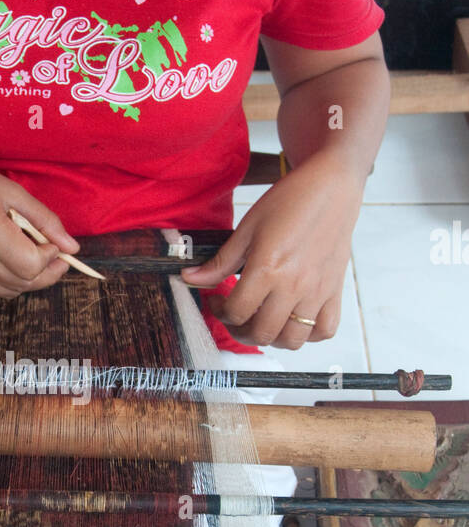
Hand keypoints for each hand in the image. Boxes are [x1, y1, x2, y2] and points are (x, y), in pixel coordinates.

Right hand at [0, 156, 79, 296]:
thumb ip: (44, 219)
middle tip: (54, 257)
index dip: (51, 258)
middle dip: (46, 272)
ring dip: (26, 279)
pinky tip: (5, 260)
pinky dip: (5, 281)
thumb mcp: (9, 190)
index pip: (32, 264)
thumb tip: (72, 246)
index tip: (53, 244)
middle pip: (23, 282)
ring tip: (31, 258)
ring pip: (8, 291)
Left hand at [182, 152, 362, 348]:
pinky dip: (308, 334)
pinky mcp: (335, 291)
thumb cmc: (290, 201)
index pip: (237, 312)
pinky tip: (294, 320)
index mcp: (268, 268)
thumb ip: (220, 261)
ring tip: (262, 320)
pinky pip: (324, 331)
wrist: (331, 186)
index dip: (220, 311)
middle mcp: (294, 285)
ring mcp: (317, 291)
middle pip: (262, 333)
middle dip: (240, 330)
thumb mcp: (247, 228)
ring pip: (292, 340)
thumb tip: (190, 278)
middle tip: (235, 315)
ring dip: (272, 337)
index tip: (217, 300)